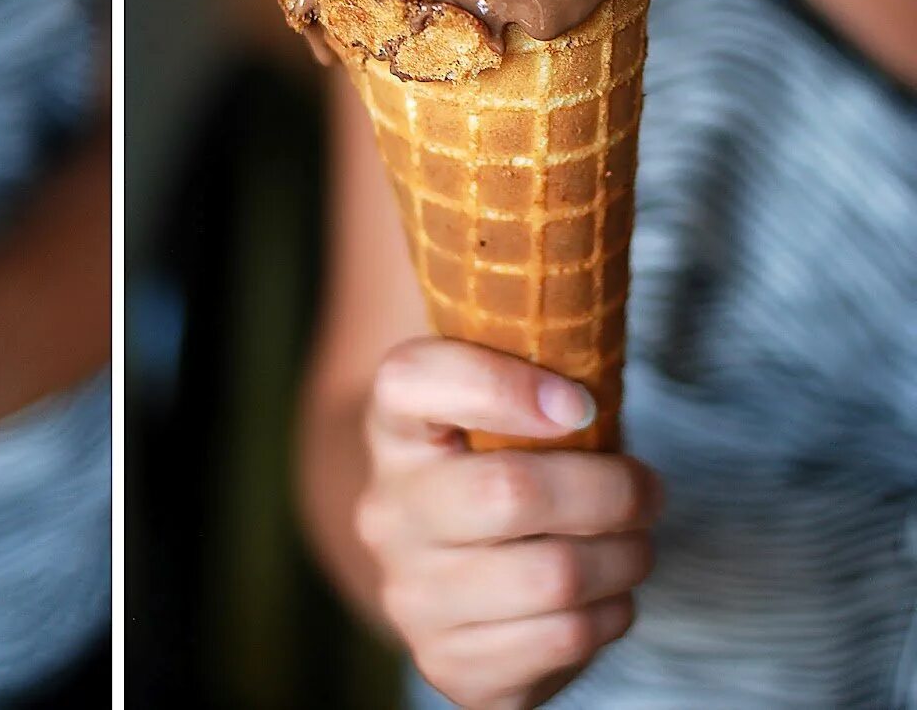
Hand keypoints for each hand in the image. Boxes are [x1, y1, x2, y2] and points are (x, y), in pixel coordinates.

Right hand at [357, 338, 661, 709]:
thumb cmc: (502, 462)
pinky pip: (562, 640)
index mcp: (391, 427)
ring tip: (634, 543)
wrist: (446, 570)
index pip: (413, 379)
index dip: (503, 385)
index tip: (582, 405)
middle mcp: (385, 511)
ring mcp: (410, 594)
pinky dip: (610, 615)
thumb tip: (591, 366)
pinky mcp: (448, 665)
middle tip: (646, 488)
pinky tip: (603, 596)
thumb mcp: (505, 406)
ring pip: (553, 575)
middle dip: (610, 490)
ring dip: (626, 557)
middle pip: (510, 492)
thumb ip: (537, 367)